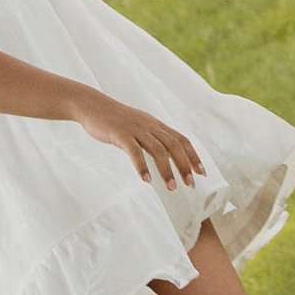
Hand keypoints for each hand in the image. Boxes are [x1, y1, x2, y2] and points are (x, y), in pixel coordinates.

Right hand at [72, 91, 205, 188]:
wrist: (93, 106)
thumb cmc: (116, 120)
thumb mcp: (139, 126)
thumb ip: (152, 138)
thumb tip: (165, 155)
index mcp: (156, 125)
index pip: (181, 139)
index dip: (193, 155)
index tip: (202, 172)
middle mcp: (150, 126)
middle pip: (174, 145)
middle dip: (185, 165)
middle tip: (191, 184)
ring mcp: (136, 129)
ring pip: (158, 150)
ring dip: (167, 170)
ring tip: (172, 188)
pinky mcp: (120, 134)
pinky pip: (134, 151)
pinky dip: (142, 166)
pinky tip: (146, 179)